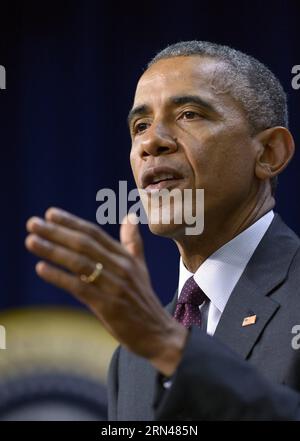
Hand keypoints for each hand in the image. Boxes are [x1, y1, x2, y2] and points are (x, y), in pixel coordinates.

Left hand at [25, 207, 187, 375]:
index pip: (95, 234)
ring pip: (80, 263)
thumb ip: (132, 242)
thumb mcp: (140, 267)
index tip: (50, 213)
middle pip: (84, 244)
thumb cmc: (143, 300)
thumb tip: (130, 216)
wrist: (158, 333)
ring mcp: (115, 286)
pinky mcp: (109, 306)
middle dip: (56, 232)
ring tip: (31, 241)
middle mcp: (121, 268)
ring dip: (53, 251)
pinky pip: (80, 287)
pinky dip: (60, 277)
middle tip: (32, 223)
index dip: (72, 222)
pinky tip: (41, 268)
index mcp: (126, 257)